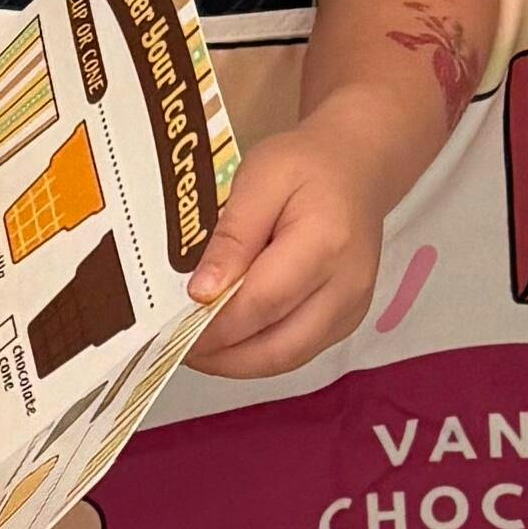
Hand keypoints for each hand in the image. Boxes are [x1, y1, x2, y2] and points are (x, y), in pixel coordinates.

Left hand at [185, 114, 403, 378]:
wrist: (356, 168)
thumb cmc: (305, 165)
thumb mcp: (259, 180)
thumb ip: (232, 237)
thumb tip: (202, 293)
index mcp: (324, 244)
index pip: (262, 303)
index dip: (215, 326)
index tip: (172, 330)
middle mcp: (346, 286)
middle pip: (278, 346)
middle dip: (222, 358)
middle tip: (177, 348)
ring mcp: (352, 308)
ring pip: (288, 358)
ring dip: (238, 363)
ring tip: (198, 349)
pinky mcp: (347, 320)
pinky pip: (299, 351)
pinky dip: (260, 354)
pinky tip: (231, 340)